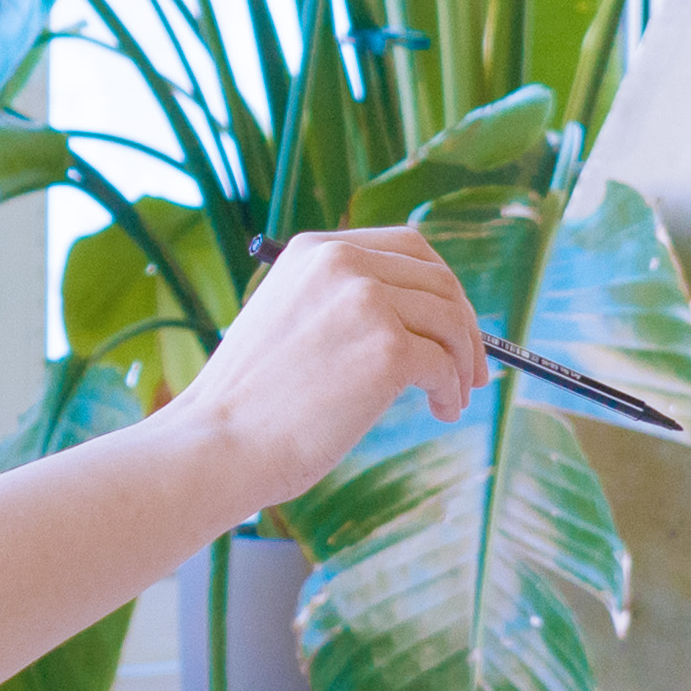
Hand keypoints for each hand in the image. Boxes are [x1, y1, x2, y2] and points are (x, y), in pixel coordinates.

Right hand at [166, 230, 486, 515]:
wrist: (218, 443)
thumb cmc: (248, 402)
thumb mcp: (287, 320)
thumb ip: (338, 303)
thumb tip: (417, 319)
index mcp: (315, 250)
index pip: (408, 247)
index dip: (441, 286)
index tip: (451, 324)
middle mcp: (343, 264)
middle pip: (440, 280)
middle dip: (465, 325)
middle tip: (472, 368)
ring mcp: (367, 303)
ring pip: (451, 322)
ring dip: (462, 364)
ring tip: (452, 398)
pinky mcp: (387, 350)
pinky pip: (445, 365)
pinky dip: (452, 390)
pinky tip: (442, 411)